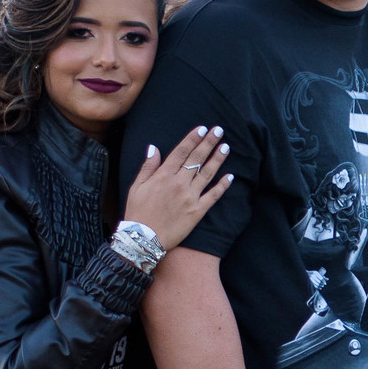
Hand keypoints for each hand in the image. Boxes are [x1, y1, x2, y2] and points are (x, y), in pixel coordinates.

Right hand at [123, 127, 233, 249]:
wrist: (143, 239)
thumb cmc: (138, 212)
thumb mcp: (137, 186)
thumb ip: (148, 166)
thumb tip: (154, 148)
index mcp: (163, 175)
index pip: (181, 151)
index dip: (192, 138)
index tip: (202, 128)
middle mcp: (179, 183)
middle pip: (197, 158)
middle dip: (209, 142)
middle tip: (219, 130)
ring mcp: (190, 197)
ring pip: (208, 174)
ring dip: (218, 159)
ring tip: (226, 147)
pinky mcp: (197, 211)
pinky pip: (213, 196)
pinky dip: (223, 186)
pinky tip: (231, 176)